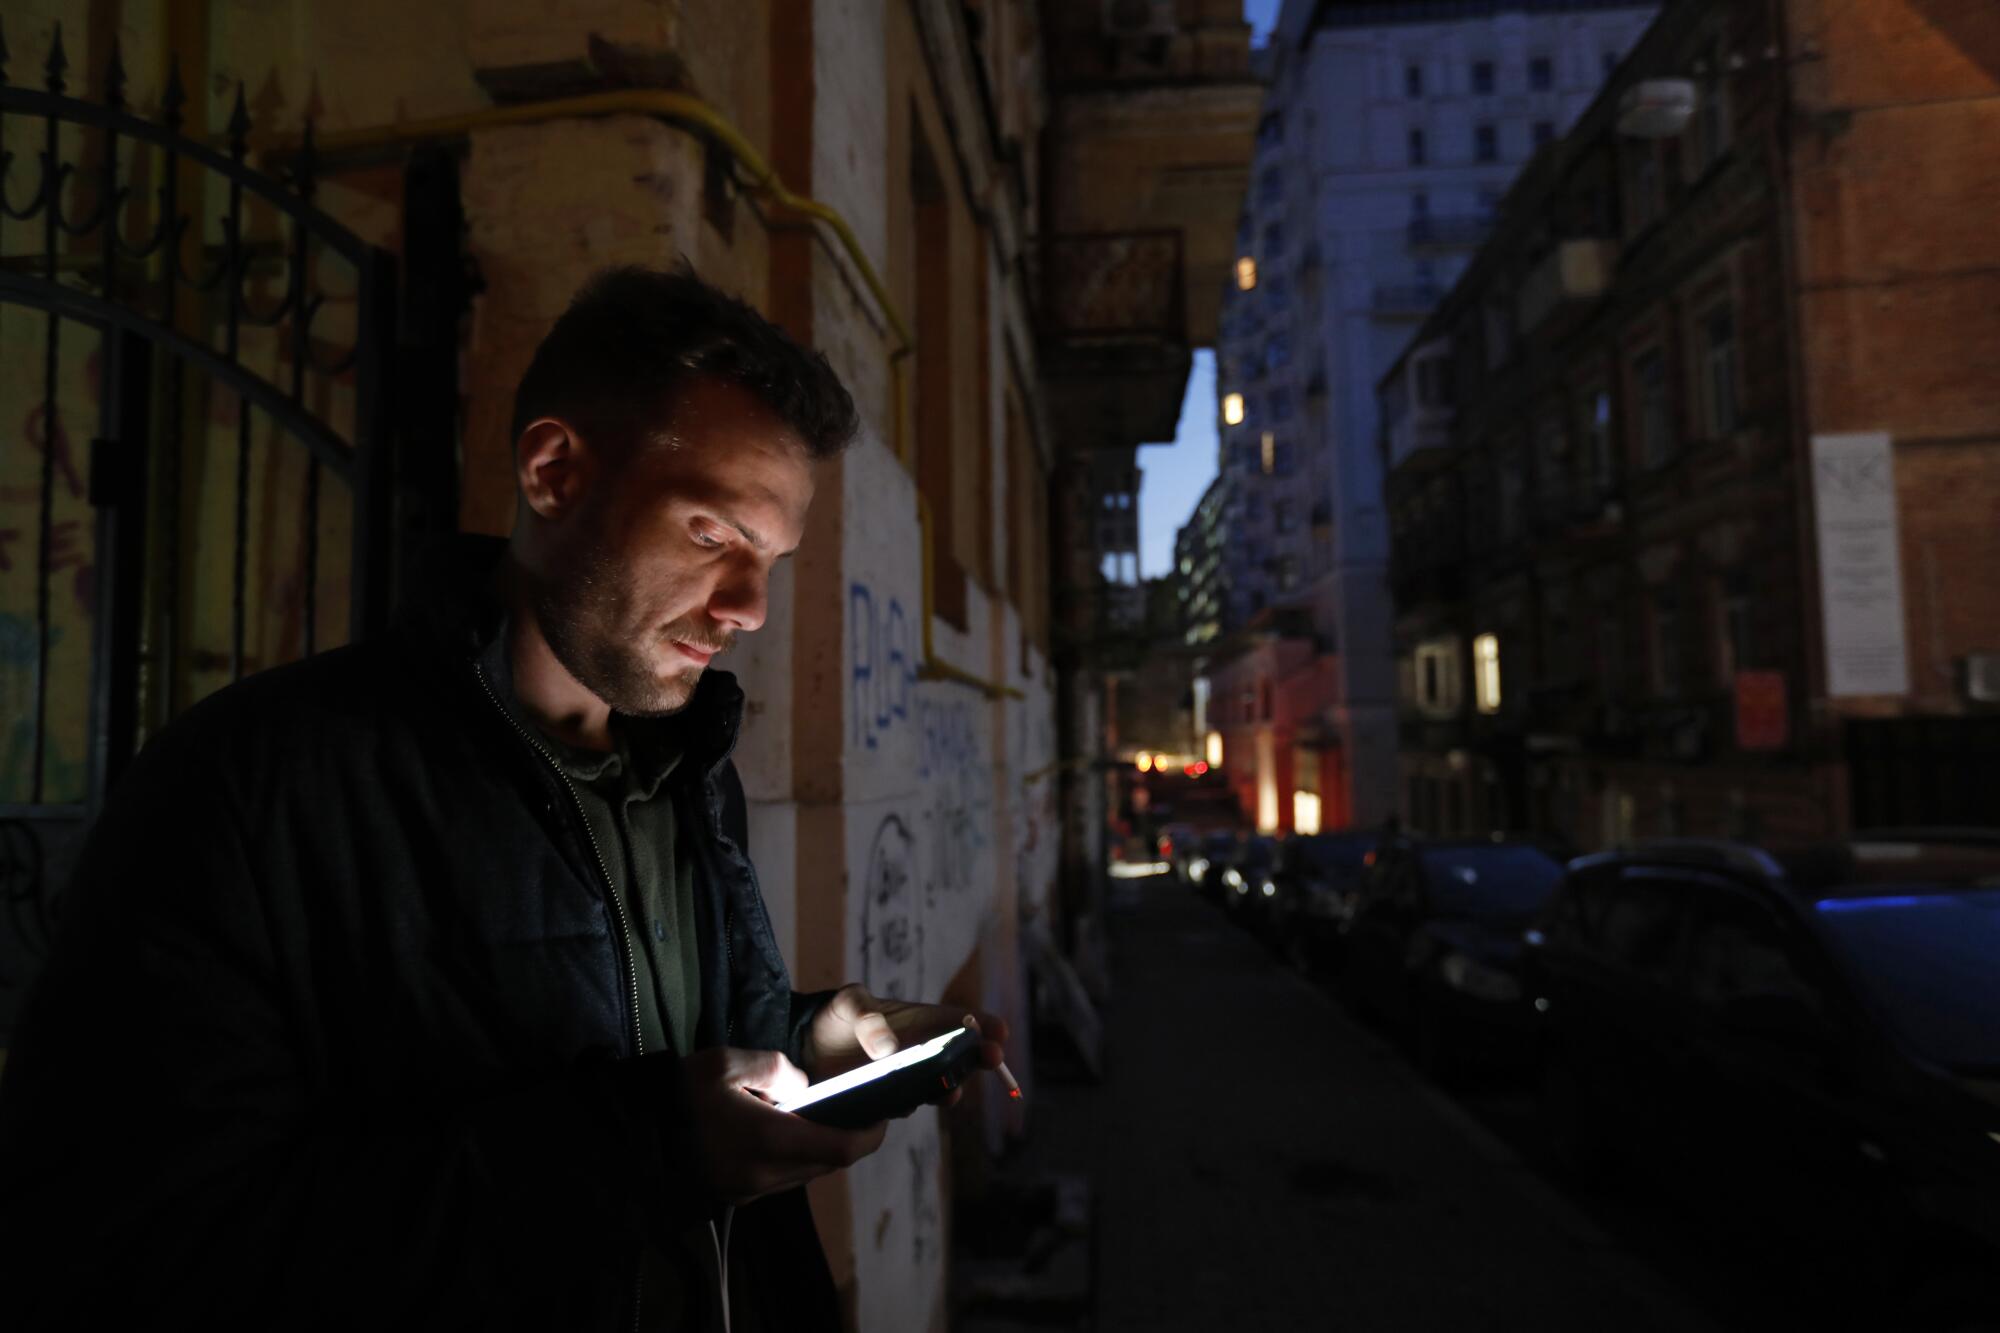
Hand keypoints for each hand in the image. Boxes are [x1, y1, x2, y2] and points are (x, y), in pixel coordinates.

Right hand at [682, 1046, 885, 1205]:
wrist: (634, 1136)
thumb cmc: (681, 1095)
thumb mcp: (728, 1063)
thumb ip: (777, 1069)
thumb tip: (803, 1089)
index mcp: (770, 1140)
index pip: (842, 1149)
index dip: (870, 1135)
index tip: (882, 1116)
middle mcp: (765, 1174)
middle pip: (828, 1164)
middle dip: (847, 1139)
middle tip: (854, 1111)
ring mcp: (750, 1191)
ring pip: (806, 1174)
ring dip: (819, 1149)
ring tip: (817, 1117)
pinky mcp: (737, 1196)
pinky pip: (782, 1179)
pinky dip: (794, 1158)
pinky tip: (783, 1132)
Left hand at [804, 984, 1009, 1108]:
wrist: (804, 1050)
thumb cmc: (835, 1017)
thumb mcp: (848, 1003)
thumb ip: (867, 1016)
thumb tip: (889, 1050)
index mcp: (921, 1021)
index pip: (961, 1022)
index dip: (985, 1025)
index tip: (999, 1031)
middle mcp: (922, 1052)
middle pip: (961, 1058)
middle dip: (980, 1058)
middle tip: (992, 1057)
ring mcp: (908, 1080)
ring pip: (938, 1087)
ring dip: (949, 1088)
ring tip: (951, 1089)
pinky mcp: (889, 1103)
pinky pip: (907, 1107)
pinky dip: (911, 1105)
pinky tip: (907, 1103)